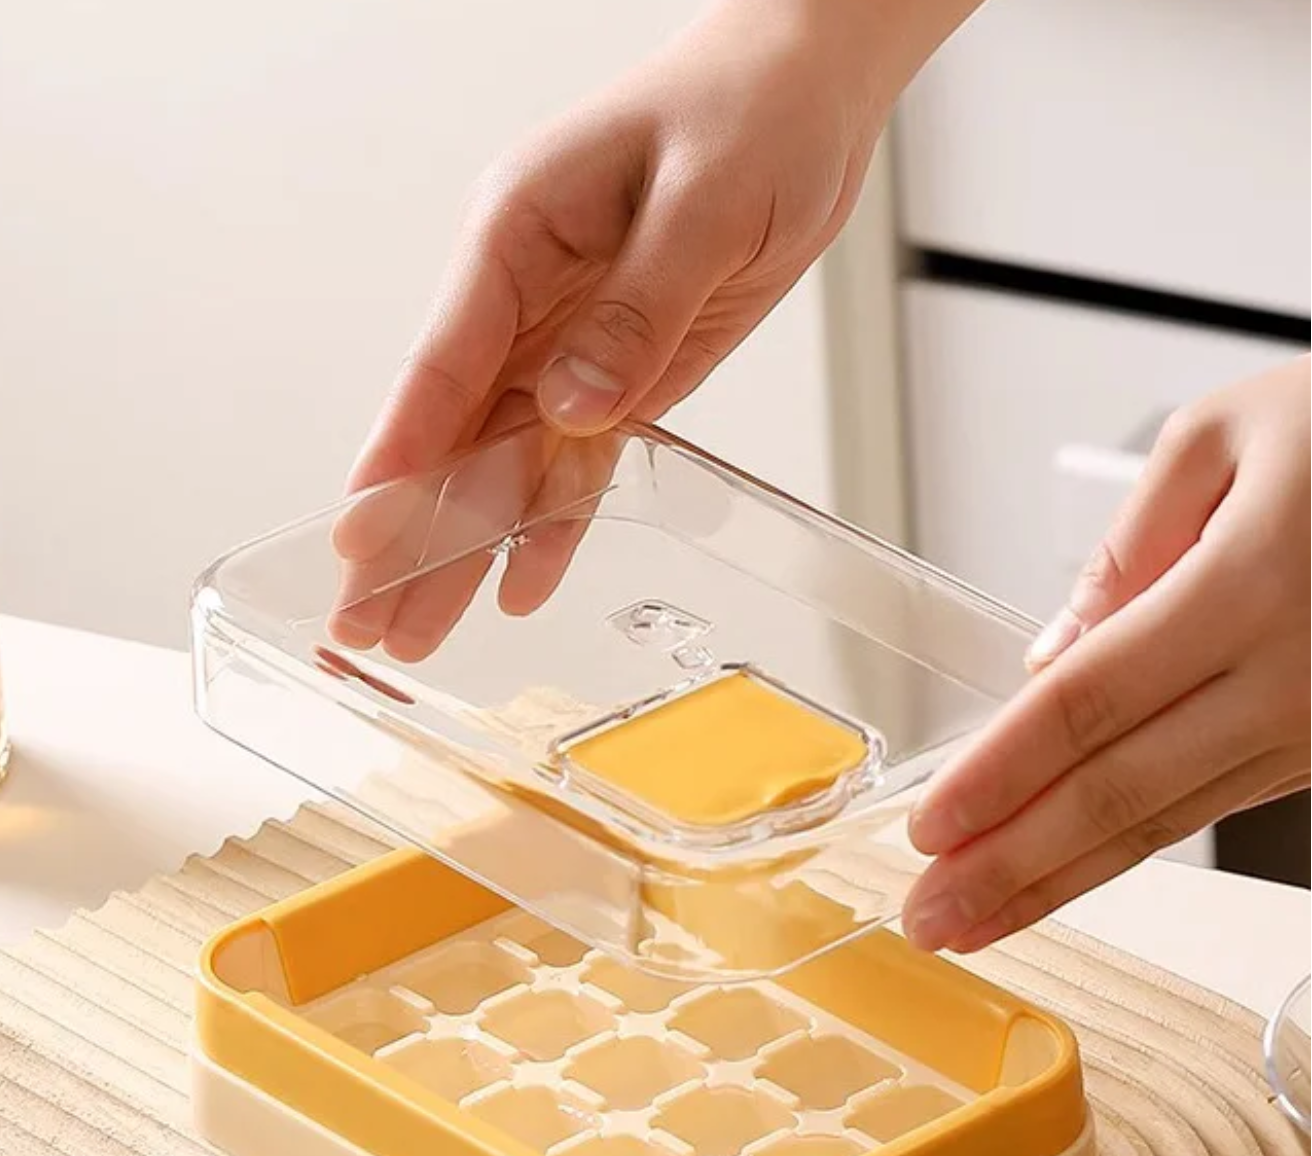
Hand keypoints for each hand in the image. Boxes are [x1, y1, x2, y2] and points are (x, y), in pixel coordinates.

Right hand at [337, 0, 977, 661]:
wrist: (803, 97)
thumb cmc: (747, 113)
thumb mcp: (703, 201)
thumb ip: (637, 308)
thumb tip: (571, 405)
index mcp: (518, 236)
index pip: (443, 363)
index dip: (400, 458)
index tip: (359, 536)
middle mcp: (528, 301)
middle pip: (453, 434)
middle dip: (409, 534)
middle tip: (362, 623)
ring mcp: (570, 345)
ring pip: (503, 465)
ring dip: (465, 550)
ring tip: (419, 632)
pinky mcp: (620, 375)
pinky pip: (576, 462)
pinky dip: (551, 523)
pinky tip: (522, 582)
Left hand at [903, 354, 1311, 952]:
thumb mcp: (1228, 435)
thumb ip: (1127, 546)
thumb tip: (1051, 652)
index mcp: (1250, 588)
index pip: (1087, 705)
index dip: (1000, 776)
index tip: (930, 826)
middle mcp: (1289, 679)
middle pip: (1119, 792)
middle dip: (1011, 866)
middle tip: (929, 915)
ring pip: (1166, 822)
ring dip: (1060, 878)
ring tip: (977, 916)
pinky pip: (1209, 805)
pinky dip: (1126, 848)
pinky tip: (1065, 868)